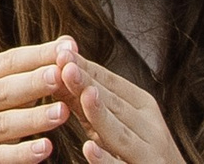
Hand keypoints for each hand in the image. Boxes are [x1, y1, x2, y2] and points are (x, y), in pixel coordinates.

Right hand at [0, 38, 75, 163]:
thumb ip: (25, 74)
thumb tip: (67, 43)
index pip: (4, 63)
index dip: (37, 56)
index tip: (68, 48)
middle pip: (0, 91)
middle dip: (33, 83)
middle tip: (61, 75)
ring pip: (1, 124)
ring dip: (33, 118)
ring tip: (63, 112)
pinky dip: (22, 153)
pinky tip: (46, 148)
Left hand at [68, 50, 185, 163]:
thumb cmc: (136, 149)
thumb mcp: (111, 121)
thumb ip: (82, 100)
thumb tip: (53, 71)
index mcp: (143, 107)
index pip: (111, 83)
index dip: (86, 67)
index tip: (61, 51)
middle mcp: (150, 129)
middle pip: (115, 105)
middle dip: (89, 84)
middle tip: (65, 65)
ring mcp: (149, 155)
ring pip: (121, 134)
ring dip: (101, 115)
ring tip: (84, 95)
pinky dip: (106, 160)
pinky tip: (89, 148)